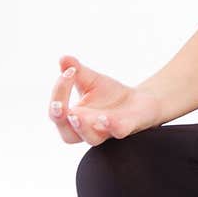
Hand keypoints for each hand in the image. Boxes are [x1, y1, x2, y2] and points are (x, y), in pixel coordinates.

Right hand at [48, 55, 163, 144]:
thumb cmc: (110, 94)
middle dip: (61, 120)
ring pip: (92, 139)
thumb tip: (63, 58)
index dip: (58, 93)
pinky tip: (107, 118)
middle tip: (59, 106)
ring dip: (83, 128)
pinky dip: (112, 126)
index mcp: (76, 116)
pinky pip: (118, 132)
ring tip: (77, 116)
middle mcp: (89, 127)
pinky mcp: (127, 127)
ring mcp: (107, 130)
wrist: (140, 100)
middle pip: (68, 135)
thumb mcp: (92, 80)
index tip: (69, 71)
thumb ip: (77, 71)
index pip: (58, 111)